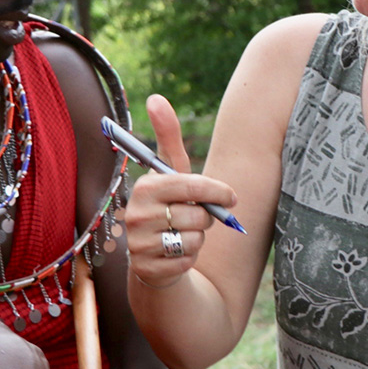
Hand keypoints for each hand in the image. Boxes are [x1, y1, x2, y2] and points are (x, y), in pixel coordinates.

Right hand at [122, 95, 237, 288]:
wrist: (152, 255)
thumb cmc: (168, 206)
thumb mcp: (171, 173)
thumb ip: (168, 136)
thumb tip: (155, 97)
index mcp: (143, 188)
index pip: (190, 186)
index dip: (217, 192)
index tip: (232, 196)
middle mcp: (135, 216)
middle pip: (197, 216)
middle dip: (205, 218)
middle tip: (195, 217)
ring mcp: (138, 245)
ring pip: (195, 240)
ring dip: (198, 239)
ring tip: (183, 235)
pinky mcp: (146, 271)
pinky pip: (188, 261)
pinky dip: (191, 257)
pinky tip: (177, 253)